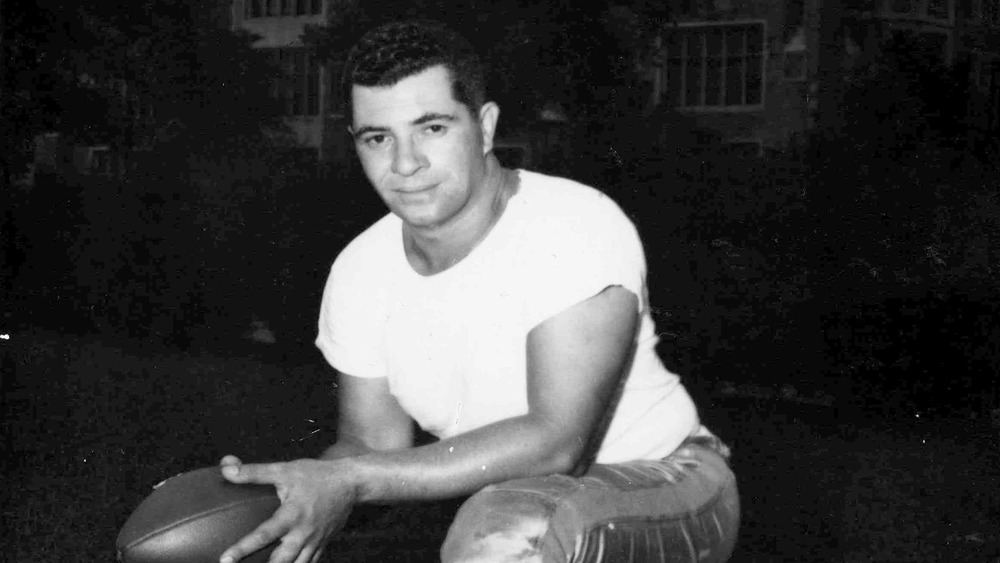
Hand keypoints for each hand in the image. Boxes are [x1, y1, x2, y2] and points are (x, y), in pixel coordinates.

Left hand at [218, 455, 357, 562]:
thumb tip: (226, 468)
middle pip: (281, 562)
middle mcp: (303, 533)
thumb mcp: (285, 470)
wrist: (351, 483)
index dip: (242, 549)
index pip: (263, 536)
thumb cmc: (317, 475)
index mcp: (292, 515)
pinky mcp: (322, 545)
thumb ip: (254, 472)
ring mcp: (314, 542)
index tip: (225, 559)